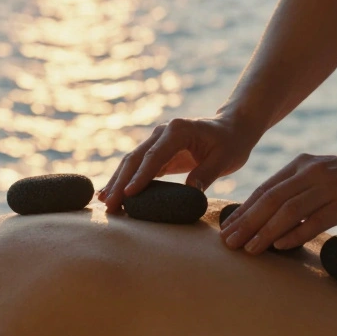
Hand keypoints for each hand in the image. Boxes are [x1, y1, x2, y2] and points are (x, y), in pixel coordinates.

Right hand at [99, 115, 260, 211]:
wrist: (232, 129)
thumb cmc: (231, 144)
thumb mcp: (225, 160)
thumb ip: (205, 175)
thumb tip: (189, 193)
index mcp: (178, 130)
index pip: (154, 155)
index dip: (141, 176)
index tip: (128, 194)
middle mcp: (162, 132)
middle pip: (135, 158)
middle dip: (120, 182)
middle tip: (110, 206)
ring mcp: (156, 140)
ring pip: (131, 162)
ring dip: (117, 182)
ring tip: (104, 203)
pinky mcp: (157, 152)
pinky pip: (137, 166)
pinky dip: (124, 180)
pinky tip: (112, 195)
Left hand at [219, 149, 336, 253]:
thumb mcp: (327, 177)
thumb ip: (302, 191)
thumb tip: (275, 217)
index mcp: (303, 165)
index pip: (265, 189)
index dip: (244, 210)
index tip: (227, 229)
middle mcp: (312, 172)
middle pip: (271, 200)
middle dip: (246, 223)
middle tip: (228, 243)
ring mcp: (331, 186)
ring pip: (289, 210)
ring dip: (266, 232)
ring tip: (249, 250)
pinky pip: (317, 220)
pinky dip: (297, 234)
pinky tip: (282, 247)